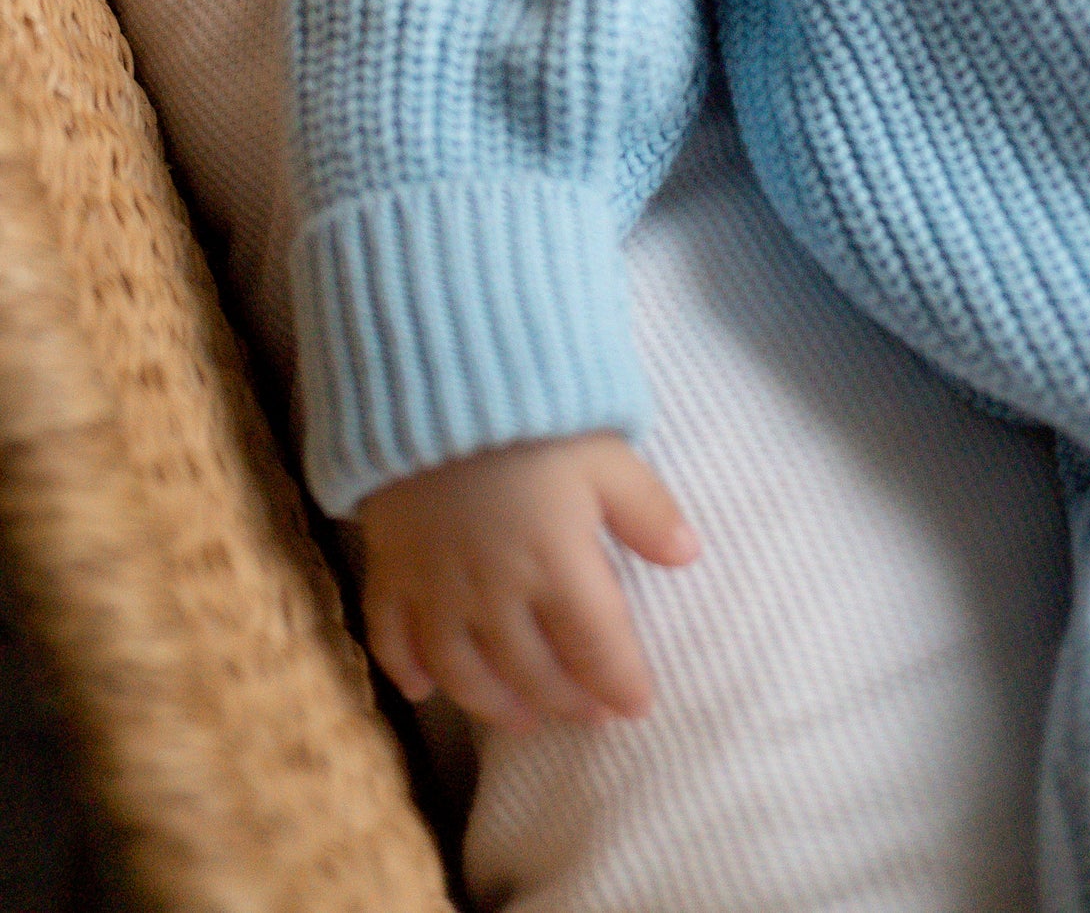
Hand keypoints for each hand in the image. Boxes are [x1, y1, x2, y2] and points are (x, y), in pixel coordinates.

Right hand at [357, 430, 699, 734]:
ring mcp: (436, 588)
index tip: (637, 707)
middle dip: (566, 700)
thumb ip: (647, 509)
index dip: (619, 683)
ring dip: (494, 704)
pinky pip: (390, 637)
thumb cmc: (534, 417)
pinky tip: (422, 689)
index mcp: (556, 564)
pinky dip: (406, 671)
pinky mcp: (389, 569)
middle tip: (588, 715)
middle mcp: (495, 593)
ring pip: (464, 672)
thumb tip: (689, 556)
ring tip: (521, 720)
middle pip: (532, 670)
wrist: (435, 381)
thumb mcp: (606, 452)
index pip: (596, 646)